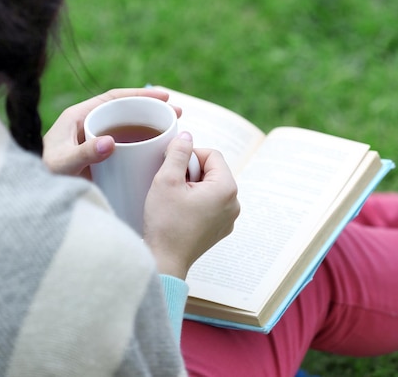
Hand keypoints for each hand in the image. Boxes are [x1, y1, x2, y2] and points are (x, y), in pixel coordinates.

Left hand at [43, 88, 180, 176]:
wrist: (34, 197)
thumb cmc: (42, 177)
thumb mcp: (61, 164)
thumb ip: (83, 154)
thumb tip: (110, 142)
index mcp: (78, 117)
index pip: (113, 98)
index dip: (139, 94)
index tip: (163, 96)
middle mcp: (88, 126)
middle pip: (124, 111)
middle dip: (151, 108)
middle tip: (176, 112)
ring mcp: (95, 142)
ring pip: (127, 128)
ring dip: (149, 126)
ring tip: (172, 129)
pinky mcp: (100, 158)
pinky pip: (124, 146)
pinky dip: (142, 145)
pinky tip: (157, 152)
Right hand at [143, 132, 239, 278]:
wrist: (164, 262)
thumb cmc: (165, 223)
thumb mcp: (167, 179)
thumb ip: (178, 152)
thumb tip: (186, 135)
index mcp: (227, 188)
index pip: (211, 154)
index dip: (189, 155)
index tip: (173, 168)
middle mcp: (234, 203)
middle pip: (212, 170)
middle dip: (190, 172)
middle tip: (172, 186)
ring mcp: (229, 218)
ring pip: (210, 186)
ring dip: (192, 186)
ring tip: (175, 200)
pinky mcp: (220, 229)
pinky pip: (210, 203)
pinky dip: (195, 201)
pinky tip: (179, 212)